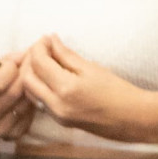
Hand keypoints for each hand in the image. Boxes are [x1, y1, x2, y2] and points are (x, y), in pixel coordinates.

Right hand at [0, 47, 34, 140]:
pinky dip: (33, 101)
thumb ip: (5, 61)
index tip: (18, 58)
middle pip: (15, 92)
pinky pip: (30, 114)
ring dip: (34, 86)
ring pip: (26, 102)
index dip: (12, 67)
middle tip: (37, 61)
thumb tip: (27, 54)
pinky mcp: (12, 135)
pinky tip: (31, 93)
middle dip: (28, 73)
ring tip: (36, 74)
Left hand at [22, 34, 157, 143]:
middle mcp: (55, 104)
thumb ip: (67, 55)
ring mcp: (55, 115)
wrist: (130, 118)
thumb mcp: (93, 68)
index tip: (46, 38)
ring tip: (47, 60)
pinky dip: (40, 86)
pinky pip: (40, 100)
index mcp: (66, 88)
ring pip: (30, 91)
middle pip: (27, 79)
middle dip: (30, 60)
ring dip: (33, 74)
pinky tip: (52, 76)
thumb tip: (51, 40)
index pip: (39, 63)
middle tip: (43, 48)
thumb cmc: (117, 90)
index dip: (39, 47)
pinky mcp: (58, 120)